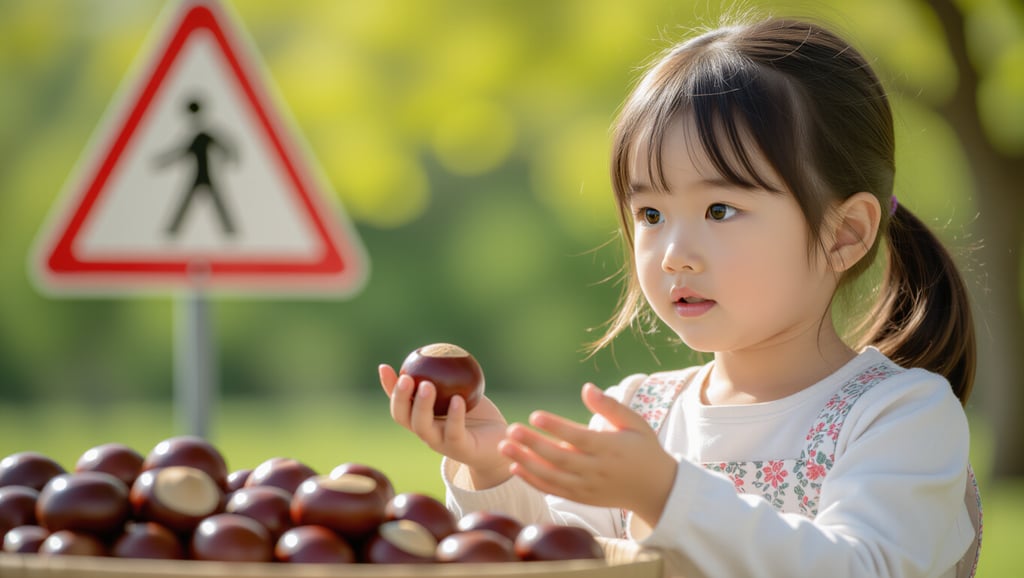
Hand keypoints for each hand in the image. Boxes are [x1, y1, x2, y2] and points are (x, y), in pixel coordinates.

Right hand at [379, 364, 511, 488]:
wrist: (496, 442)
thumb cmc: (474, 412)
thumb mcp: (459, 390)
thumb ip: (445, 376)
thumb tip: (433, 349)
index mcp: (420, 417)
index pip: (398, 402)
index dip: (388, 387)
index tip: (384, 367)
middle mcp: (425, 431)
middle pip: (402, 417)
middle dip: (400, 398)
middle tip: (407, 378)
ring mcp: (440, 442)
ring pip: (422, 426)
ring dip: (422, 406)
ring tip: (427, 385)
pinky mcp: (460, 449)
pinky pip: (454, 431)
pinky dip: (454, 416)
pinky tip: (458, 399)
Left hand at [499, 383, 677, 527]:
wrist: (656, 489)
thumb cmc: (644, 450)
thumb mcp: (635, 423)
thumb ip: (610, 406)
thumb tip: (586, 388)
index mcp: (610, 448)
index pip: (578, 437)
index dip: (556, 427)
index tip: (535, 415)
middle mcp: (597, 470)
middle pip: (559, 458)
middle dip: (533, 443)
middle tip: (511, 428)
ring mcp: (588, 487)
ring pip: (551, 476)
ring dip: (526, 462)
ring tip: (505, 446)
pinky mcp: (582, 498)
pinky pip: (553, 491)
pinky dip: (533, 480)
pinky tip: (515, 467)